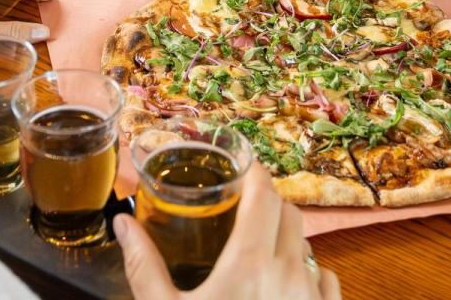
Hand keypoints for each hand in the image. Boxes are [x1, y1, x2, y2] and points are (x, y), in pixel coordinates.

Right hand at [116, 165, 338, 299]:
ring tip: (257, 247)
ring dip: (286, 237)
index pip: (264, 192)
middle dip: (266, 200)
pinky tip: (284, 285)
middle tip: (239, 203)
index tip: (239, 164)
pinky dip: (308, 272)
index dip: (253, 170)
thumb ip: (144, 266)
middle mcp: (291, 275)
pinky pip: (326, 280)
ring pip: (309, 245)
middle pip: (289, 212)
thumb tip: (124, 225)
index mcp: (251, 264)